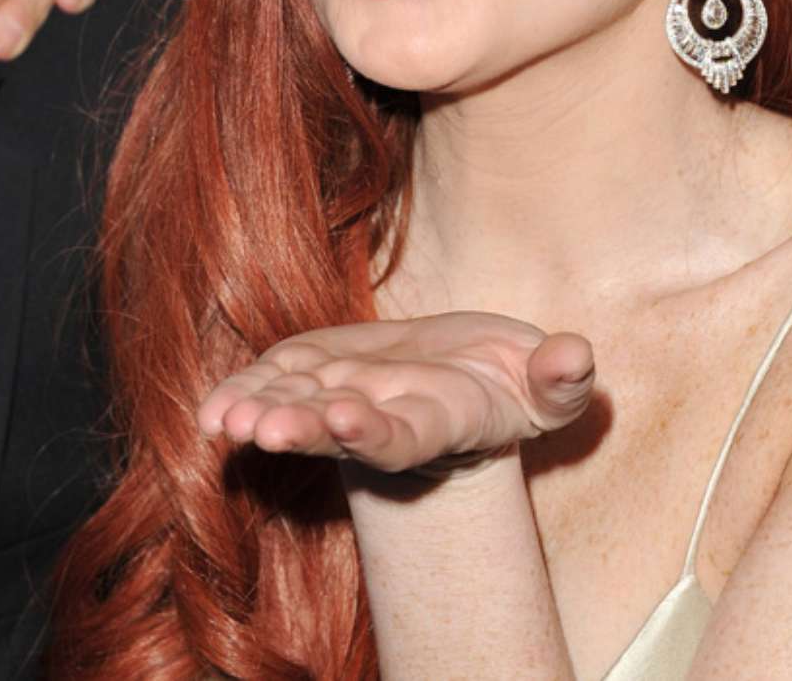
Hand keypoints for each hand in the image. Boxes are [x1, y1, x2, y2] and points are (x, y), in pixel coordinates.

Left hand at [197, 312, 595, 474]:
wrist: (468, 378)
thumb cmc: (518, 385)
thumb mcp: (549, 388)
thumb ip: (561, 378)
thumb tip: (575, 354)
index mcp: (436, 425)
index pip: (403, 437)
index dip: (376, 431)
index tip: (351, 418)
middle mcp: (381, 421)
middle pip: (336, 433)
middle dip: (303, 430)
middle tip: (264, 429)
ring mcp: (342, 400)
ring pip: (296, 411)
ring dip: (261, 413)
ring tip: (226, 420)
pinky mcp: (316, 373)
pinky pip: (274, 385)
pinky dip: (244, 393)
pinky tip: (216, 407)